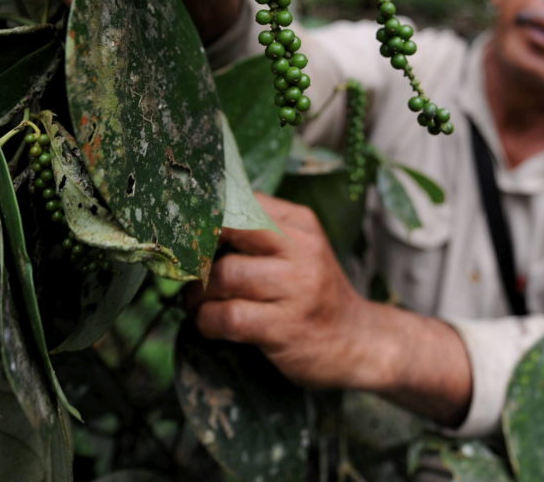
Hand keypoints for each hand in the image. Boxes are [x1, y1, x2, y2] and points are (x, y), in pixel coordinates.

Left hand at [188, 193, 375, 389]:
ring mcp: (296, 288)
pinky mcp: (286, 327)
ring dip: (198, 293)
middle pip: (230, 229)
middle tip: (184, 267)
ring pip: (224, 276)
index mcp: (299, 223)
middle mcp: (301, 249)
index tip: (183, 234)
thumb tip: (197, 221)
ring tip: (196, 302)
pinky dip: (208, 321)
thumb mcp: (297, 250)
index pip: (240, 201)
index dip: (204, 216)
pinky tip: (210, 324)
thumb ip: (258, 231)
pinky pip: (229, 317)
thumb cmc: (314, 292)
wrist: (360, 342)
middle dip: (196, 249)